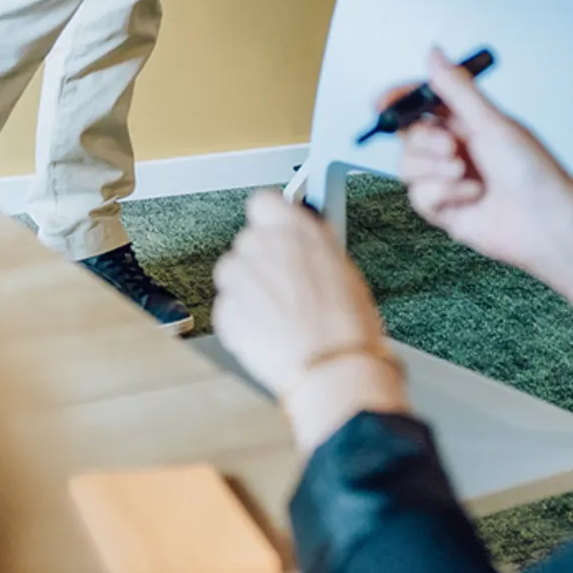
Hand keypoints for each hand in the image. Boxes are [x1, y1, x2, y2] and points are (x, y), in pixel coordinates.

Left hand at [213, 190, 407, 451]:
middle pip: (248, 241)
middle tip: (285, 287)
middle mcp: (262, 244)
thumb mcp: (342, 269)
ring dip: (248, 288)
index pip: (265, 202)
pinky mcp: (225, 310)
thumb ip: (311, 246)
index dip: (271, 220)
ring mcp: (239, 277)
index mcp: (294, 227)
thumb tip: (302, 241)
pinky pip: (227, 307)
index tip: (278, 233)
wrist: (332, 371)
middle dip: (262, 261)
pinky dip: (242, 319)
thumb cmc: (347, 326)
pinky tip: (268, 333)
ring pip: (233, 273)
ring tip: (276, 315)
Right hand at [396, 49, 572, 278]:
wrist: (549, 225)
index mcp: (466, 122)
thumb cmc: (535, 173)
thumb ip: (456, 89)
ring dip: (434, 169)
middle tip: (450, 146)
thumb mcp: (492, 122)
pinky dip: (443, 194)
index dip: (399, 101)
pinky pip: (419, 196)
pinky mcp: (445, 209)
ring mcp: (448, 180)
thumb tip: (434, 53)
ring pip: (407, 166)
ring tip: (464, 173)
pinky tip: (472, 196)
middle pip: (408, 135)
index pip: (420, 103)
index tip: (383, 102)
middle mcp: (454, 149)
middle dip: (424, 141)